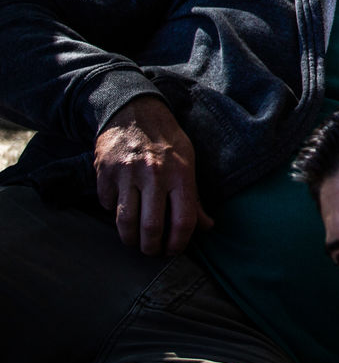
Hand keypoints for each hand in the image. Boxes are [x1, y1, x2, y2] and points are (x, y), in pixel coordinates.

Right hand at [94, 95, 213, 254]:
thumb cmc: (167, 141)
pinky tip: (120, 207)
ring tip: (134, 241)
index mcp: (181, 174)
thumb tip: (208, 226)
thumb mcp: (189, 162)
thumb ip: (195, 196)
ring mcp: (128, 173)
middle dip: (151, 248)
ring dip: (130, 239)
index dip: (179, 243)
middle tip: (151, 251)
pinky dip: (112, 210)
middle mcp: (155, 174)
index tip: (173, 250)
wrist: (134, 111)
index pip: (184, 220)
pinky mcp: (105, 172)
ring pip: (125, 222)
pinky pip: (107, 203)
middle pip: (152, 227)